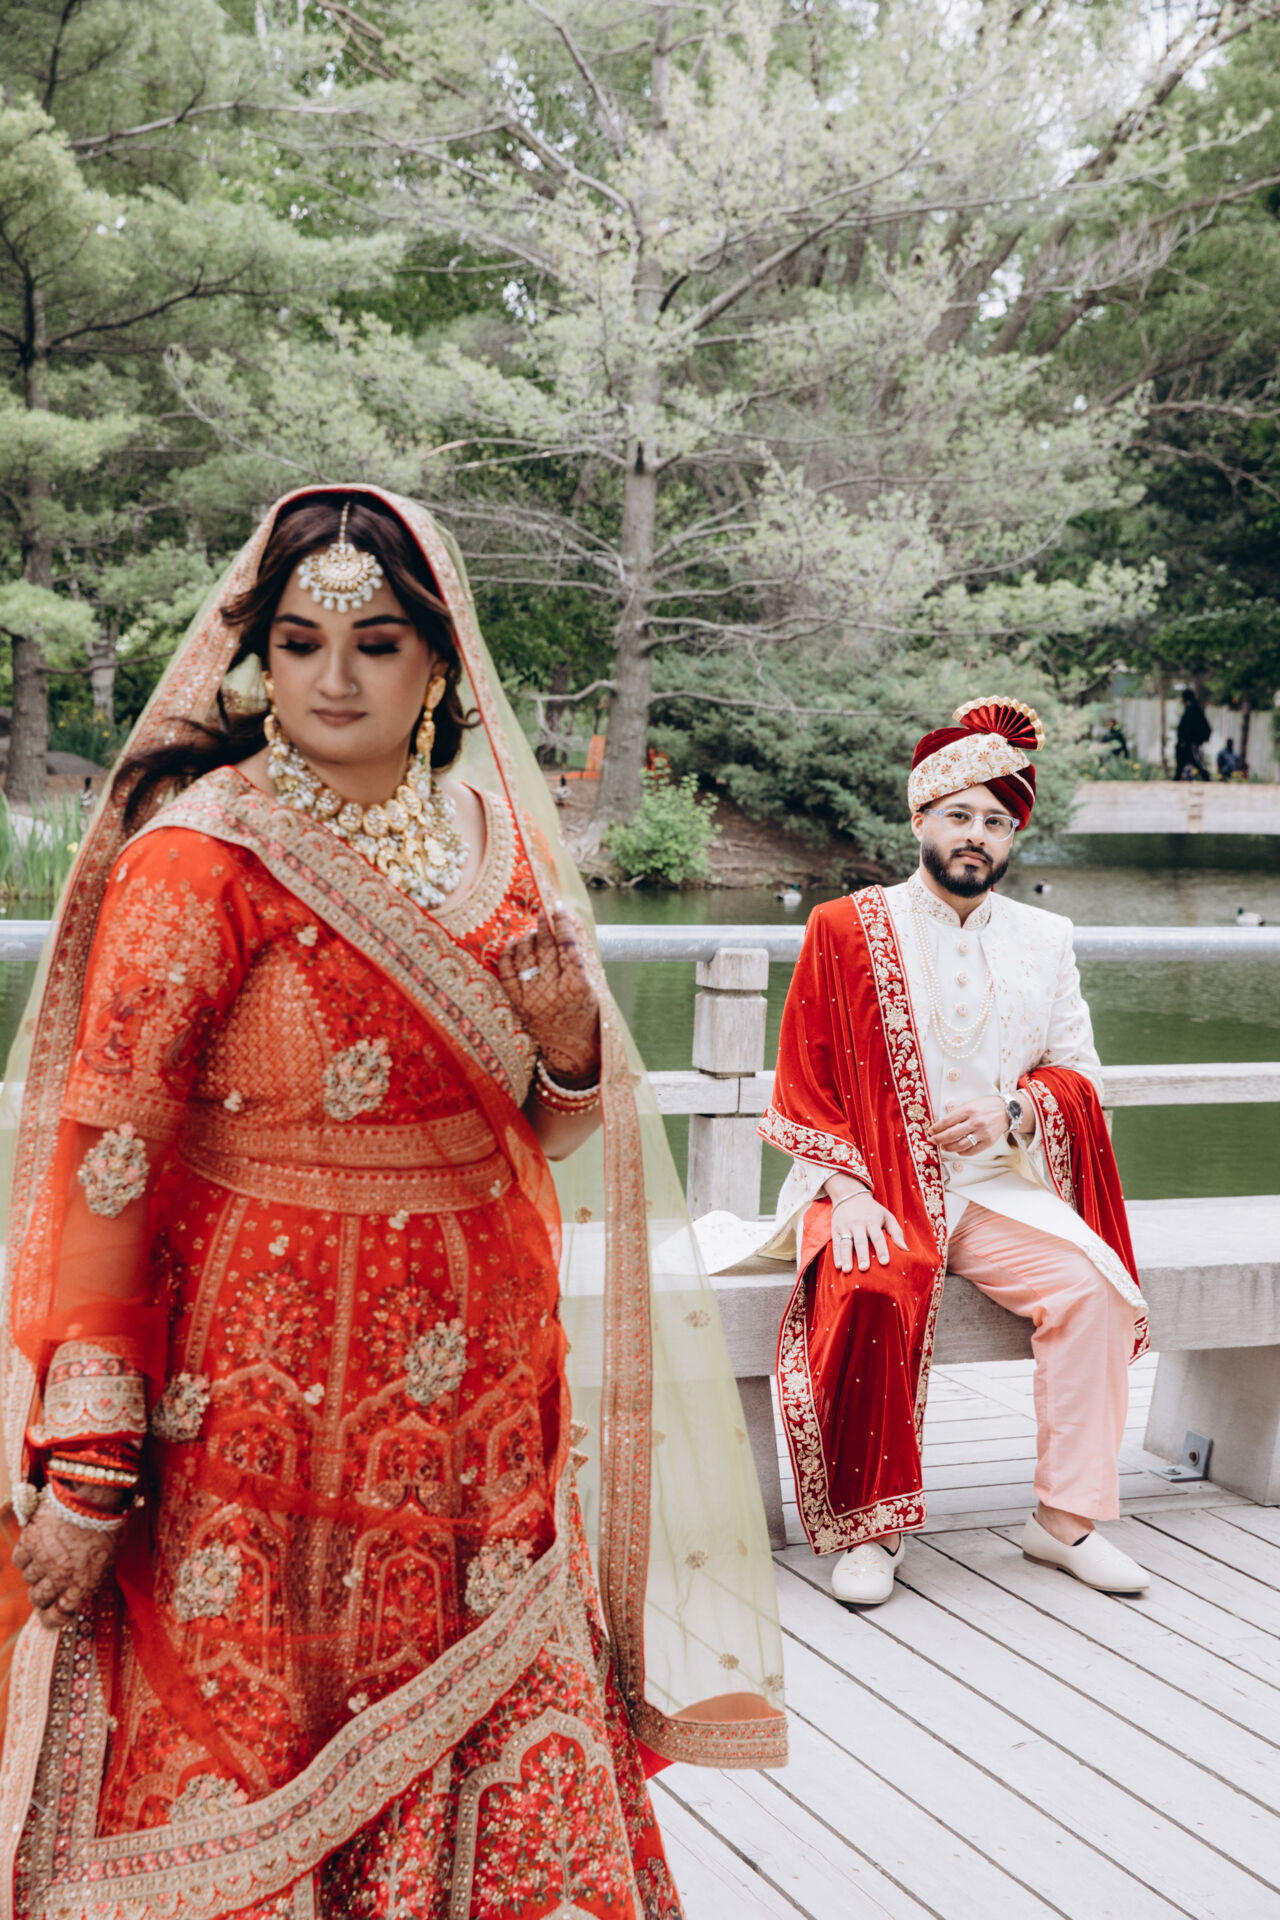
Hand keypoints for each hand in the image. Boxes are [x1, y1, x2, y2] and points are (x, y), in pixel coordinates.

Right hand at [11, 1501, 121, 1630]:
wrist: (94, 1495)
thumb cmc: (106, 1525)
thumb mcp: (106, 1558)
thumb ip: (89, 1578)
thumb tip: (74, 1592)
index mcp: (84, 1583)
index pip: (59, 1615)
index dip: (52, 1619)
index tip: (52, 1614)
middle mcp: (61, 1576)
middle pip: (38, 1598)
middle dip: (42, 1594)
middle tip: (47, 1583)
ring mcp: (44, 1559)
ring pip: (29, 1579)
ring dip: (36, 1572)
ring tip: (47, 1556)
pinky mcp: (30, 1542)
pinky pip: (20, 1560)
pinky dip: (26, 1557)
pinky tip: (35, 1548)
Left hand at [497, 905, 599, 1078]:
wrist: (570, 1048)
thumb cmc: (586, 1013)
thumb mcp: (593, 986)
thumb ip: (581, 957)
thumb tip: (568, 924)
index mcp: (577, 985)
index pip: (568, 944)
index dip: (562, 922)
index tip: (557, 907)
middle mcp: (553, 990)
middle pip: (545, 947)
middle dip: (542, 926)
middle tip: (542, 914)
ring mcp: (533, 997)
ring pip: (525, 956)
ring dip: (527, 938)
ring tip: (531, 931)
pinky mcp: (518, 1003)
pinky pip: (507, 972)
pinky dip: (508, 953)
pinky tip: (513, 943)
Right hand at [829, 1190, 907, 1272]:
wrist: (849, 1195)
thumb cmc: (872, 1211)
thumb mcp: (887, 1216)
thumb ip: (896, 1232)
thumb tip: (905, 1249)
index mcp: (872, 1221)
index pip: (878, 1237)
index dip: (881, 1249)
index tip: (884, 1262)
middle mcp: (858, 1224)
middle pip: (860, 1241)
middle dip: (862, 1255)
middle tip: (864, 1269)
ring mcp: (846, 1227)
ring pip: (846, 1243)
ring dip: (846, 1257)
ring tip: (848, 1270)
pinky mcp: (836, 1230)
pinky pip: (836, 1243)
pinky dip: (836, 1255)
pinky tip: (839, 1266)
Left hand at [926, 1096, 1011, 1157]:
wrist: (1007, 1111)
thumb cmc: (986, 1107)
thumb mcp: (970, 1104)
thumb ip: (957, 1113)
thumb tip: (941, 1124)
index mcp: (969, 1110)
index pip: (948, 1121)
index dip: (937, 1127)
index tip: (931, 1131)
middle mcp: (975, 1122)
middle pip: (952, 1134)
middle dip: (939, 1139)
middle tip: (933, 1140)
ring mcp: (983, 1133)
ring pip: (961, 1145)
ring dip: (949, 1147)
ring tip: (943, 1146)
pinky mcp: (988, 1142)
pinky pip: (972, 1151)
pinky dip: (962, 1152)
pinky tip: (957, 1150)